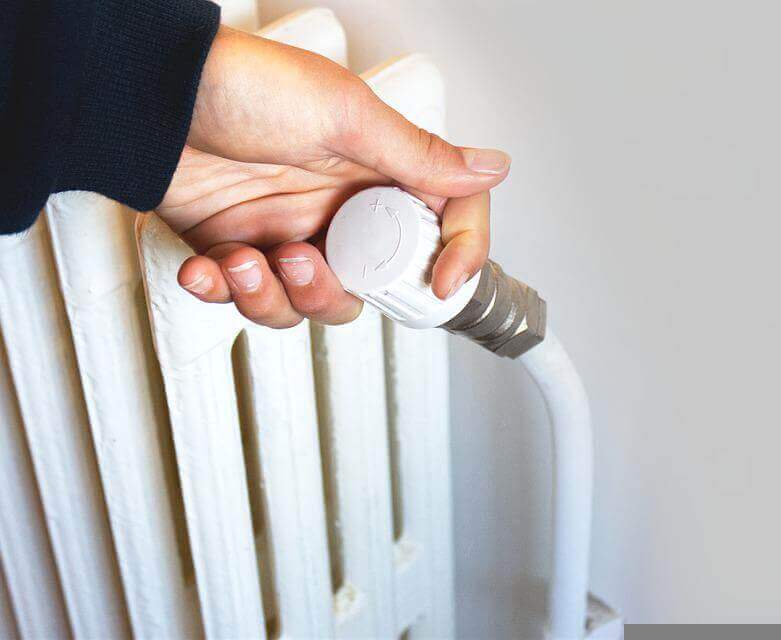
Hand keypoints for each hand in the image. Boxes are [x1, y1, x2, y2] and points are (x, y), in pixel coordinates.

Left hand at [156, 26, 509, 327]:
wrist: (148, 99)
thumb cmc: (243, 87)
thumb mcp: (344, 117)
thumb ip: (419, 156)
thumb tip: (492, 168)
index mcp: (380, 172)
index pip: (444, 221)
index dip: (457, 257)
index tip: (439, 285)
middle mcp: (343, 208)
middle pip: (375, 284)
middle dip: (334, 289)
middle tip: (304, 260)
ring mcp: (294, 232)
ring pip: (314, 303)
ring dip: (277, 295)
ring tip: (247, 257)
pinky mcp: (244, 251)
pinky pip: (252, 299)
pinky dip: (228, 291)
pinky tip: (212, 264)